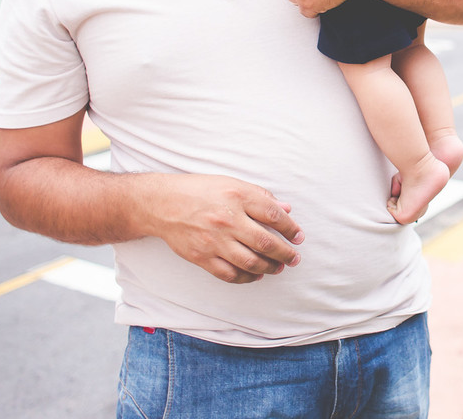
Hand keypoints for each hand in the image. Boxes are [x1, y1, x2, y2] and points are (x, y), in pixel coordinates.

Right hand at [148, 174, 304, 283]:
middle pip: (266, 242)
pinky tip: (255, 275)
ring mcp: (214, 241)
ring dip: (269, 268)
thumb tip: (286, 209)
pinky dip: (246, 278)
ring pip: (250, 262)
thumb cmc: (200, 191)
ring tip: (278, 268)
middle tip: (294, 258)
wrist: (163, 204)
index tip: (299, 237)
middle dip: (285, 253)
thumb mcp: (232, 183)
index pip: (273, 215)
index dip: (291, 228)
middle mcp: (227, 220)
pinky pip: (229, 274)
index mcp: (237, 197)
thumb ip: (260, 196)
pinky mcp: (202, 257)